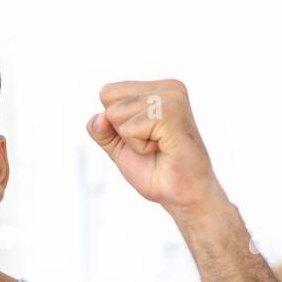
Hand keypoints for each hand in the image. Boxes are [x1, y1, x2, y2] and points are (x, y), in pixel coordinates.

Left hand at [87, 79, 226, 216]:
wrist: (182, 194)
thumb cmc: (155, 170)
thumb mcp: (118, 146)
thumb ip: (101, 129)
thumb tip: (99, 117)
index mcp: (158, 88)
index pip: (108, 92)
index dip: (114, 122)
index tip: (142, 136)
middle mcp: (168, 87)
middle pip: (109, 99)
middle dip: (121, 130)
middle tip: (151, 143)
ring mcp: (172, 97)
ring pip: (116, 113)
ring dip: (131, 140)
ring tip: (158, 146)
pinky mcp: (171, 113)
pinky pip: (129, 128)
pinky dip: (139, 147)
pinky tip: (161, 148)